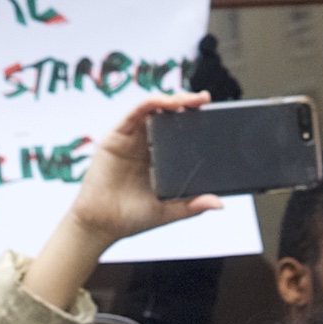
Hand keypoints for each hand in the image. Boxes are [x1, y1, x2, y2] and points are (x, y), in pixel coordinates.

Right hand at [27, 92, 217, 311]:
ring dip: (171, 99)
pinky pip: (134, 113)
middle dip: (187, 103)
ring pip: (153, 109)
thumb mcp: (169, 211)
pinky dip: (149, 103)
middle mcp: (148, 144)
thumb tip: (219, 203)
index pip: (182, 132)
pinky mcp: (117, 135)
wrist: (103, 224)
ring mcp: (132, 138)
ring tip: (187, 99)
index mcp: (162, 158)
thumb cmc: (134, 217)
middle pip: (169, 115)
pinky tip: (162, 101)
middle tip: (204, 99)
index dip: (196, 119)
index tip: (214, 113)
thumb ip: (193, 206)